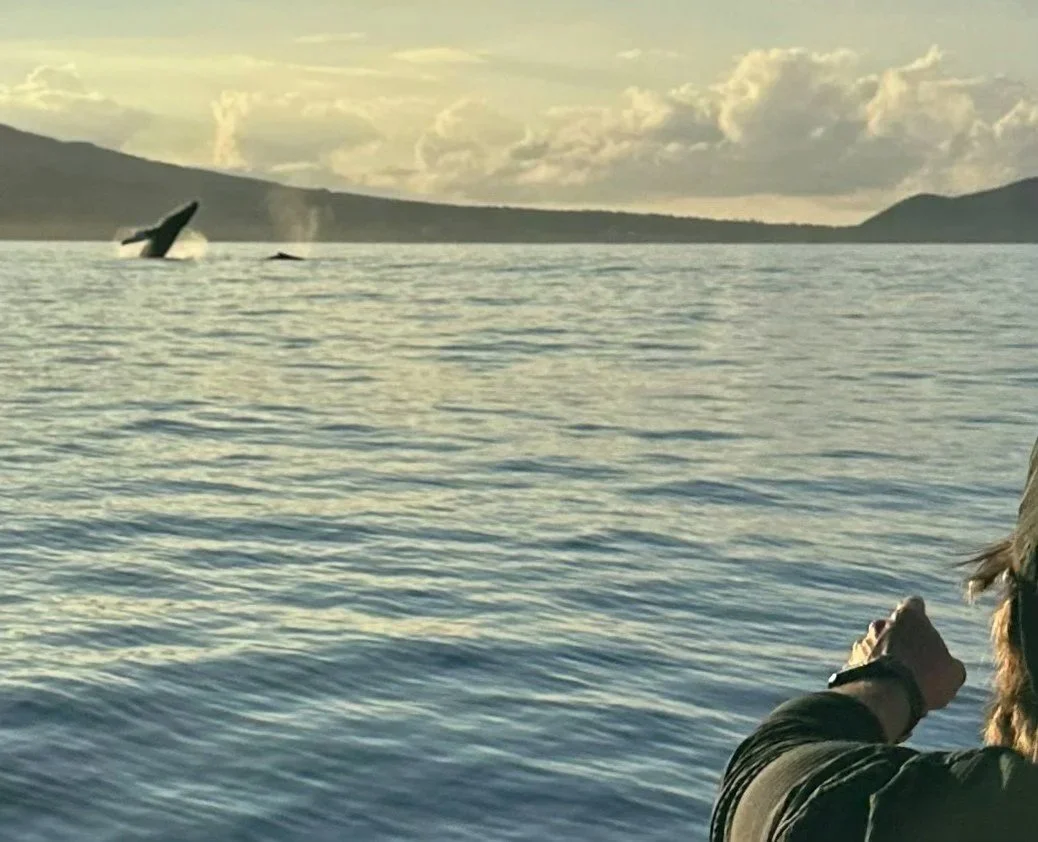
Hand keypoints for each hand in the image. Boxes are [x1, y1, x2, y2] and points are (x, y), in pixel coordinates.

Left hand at [846, 596, 966, 712]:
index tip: (924, 627)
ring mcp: (863, 642)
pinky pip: (865, 664)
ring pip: (877, 645)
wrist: (886, 697)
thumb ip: (949, 662)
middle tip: (915, 663)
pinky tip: (883, 688)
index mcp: (908, 617)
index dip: (921, 615)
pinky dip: (872, 672)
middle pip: (893, 627)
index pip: (914, 605)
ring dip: (885, 657)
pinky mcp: (851, 661)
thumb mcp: (953, 672)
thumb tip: (949, 667)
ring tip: (899, 681)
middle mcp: (881, 624)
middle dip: (902, 641)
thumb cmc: (925, 677)